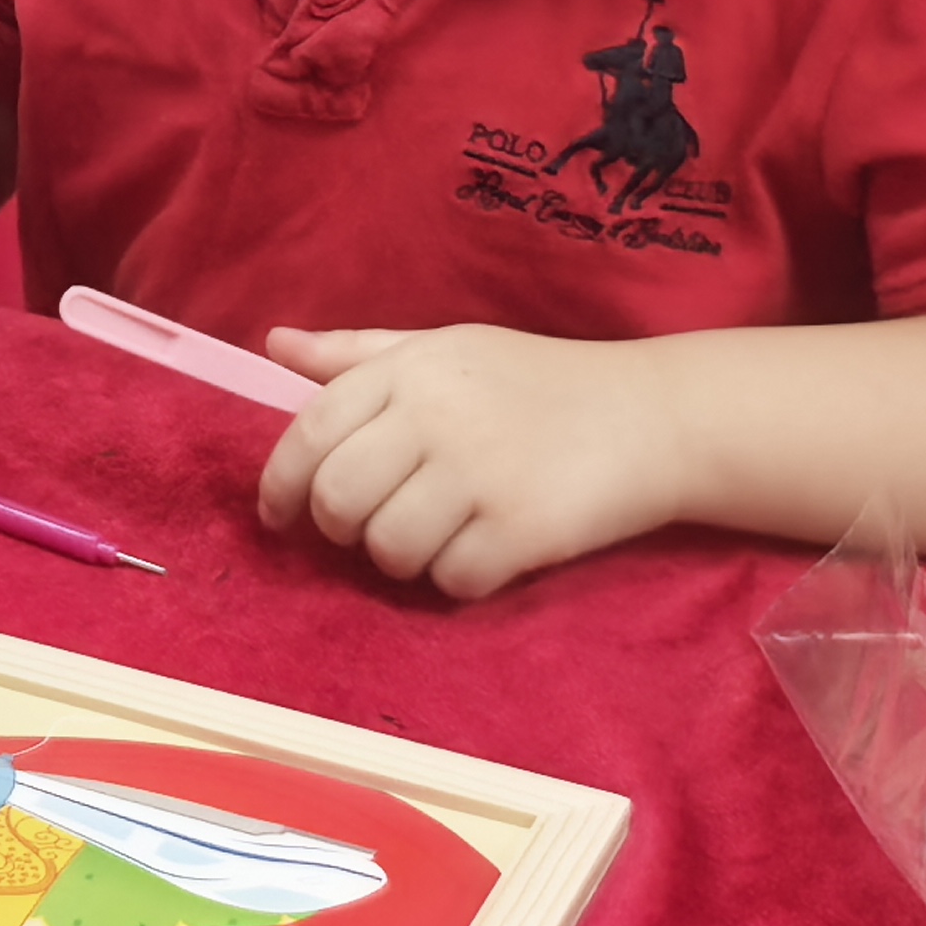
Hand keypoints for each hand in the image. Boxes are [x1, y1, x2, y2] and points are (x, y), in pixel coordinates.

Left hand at [252, 324, 686, 598]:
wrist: (650, 415)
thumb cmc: (535, 381)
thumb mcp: (445, 348)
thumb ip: (356, 354)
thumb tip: (275, 345)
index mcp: (408, 370)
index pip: (310, 432)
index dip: (281, 483)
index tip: (279, 515)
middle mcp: (435, 417)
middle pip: (338, 499)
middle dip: (340, 528)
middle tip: (369, 527)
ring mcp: (479, 474)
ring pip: (388, 549)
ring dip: (401, 558)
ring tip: (436, 535)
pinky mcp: (521, 529)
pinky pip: (451, 580)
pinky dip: (459, 578)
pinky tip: (485, 551)